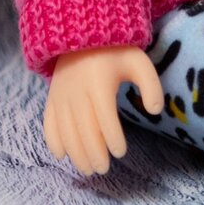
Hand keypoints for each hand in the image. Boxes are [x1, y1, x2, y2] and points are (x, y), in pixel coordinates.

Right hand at [42, 44, 163, 176]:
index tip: (120, 152)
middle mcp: (77, 91)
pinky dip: (53, 141)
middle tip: (103, 169)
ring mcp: (61, 95)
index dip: (112, 138)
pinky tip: (62, 155)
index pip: (105, 117)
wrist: (83, 35)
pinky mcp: (52, 97)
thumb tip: (155, 111)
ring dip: (75, 153)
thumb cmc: (116, 53)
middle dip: (94, 153)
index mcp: (99, 83)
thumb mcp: (139, 63)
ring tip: (88, 169)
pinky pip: (49, 123)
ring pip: (66, 131)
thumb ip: (151, 86)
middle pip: (84, 129)